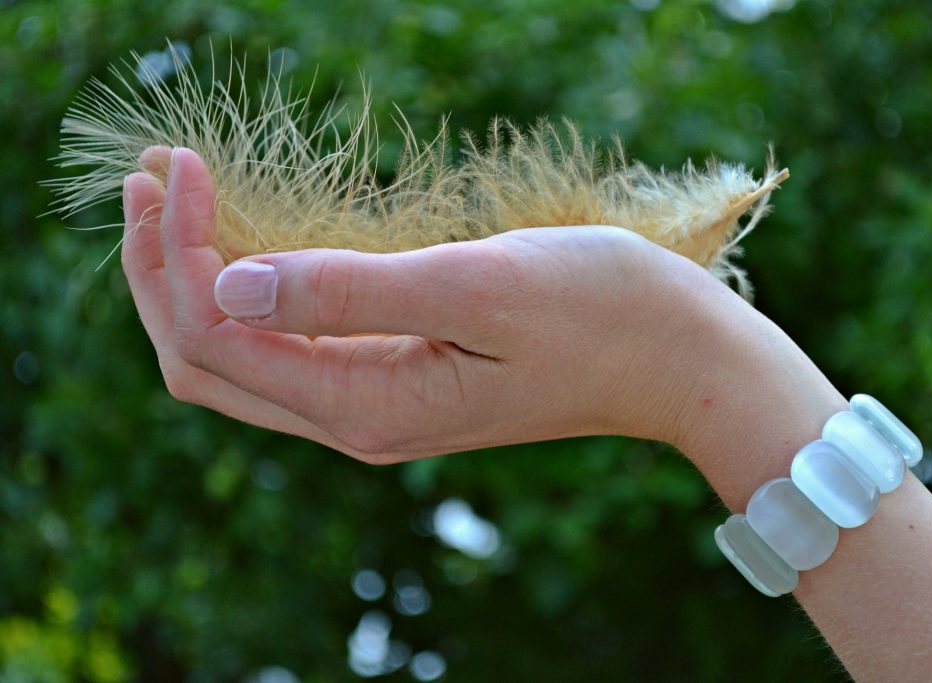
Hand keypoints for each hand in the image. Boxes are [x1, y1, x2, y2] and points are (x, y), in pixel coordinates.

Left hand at [122, 146, 740, 462]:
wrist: (680, 360)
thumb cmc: (601, 312)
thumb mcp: (477, 288)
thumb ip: (351, 291)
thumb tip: (230, 282)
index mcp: (368, 405)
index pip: (218, 336)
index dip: (174, 254)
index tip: (180, 165)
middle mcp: (358, 421)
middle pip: (208, 360)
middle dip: (160, 272)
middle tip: (150, 177)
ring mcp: (376, 405)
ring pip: (241, 358)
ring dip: (195, 282)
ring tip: (177, 198)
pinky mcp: (398, 380)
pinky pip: (289, 348)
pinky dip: (249, 294)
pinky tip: (246, 244)